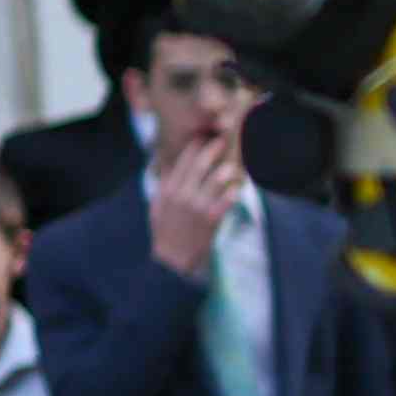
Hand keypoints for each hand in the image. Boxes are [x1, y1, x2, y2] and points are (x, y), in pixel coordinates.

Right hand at [143, 93, 242, 268]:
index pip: (182, 160)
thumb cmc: (165, 231)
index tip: (203, 136)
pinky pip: (228, 198)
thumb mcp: (157, 205)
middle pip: (200, 164)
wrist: (172, 259)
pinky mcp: (212, 219)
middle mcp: (182, 194)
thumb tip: (166, 163)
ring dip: (227, 170)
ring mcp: (197, 206)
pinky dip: (235, 190)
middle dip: (213, 149)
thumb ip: (163, 183)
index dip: (195, 146)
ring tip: (233, 167)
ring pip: (217, 178)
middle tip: (222, 140)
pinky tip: (238, 187)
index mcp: (168, 189)